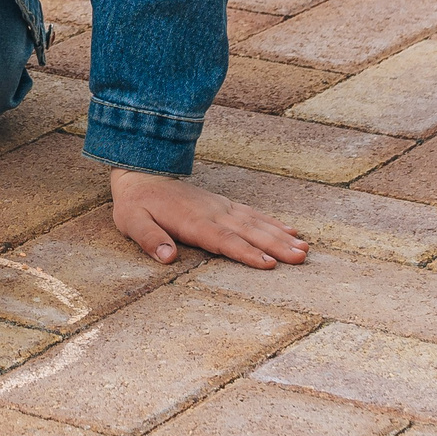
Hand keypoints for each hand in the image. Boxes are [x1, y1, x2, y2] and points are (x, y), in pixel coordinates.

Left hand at [111, 169, 307, 269]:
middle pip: (248, 232)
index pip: (223, 240)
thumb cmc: (135, 203)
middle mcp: (212, 213)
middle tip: (301, 257)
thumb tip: (167, 257)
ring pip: (256, 222)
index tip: (269, 263)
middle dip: (276, 245)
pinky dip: (272, 222)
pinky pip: (252, 214)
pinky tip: (290, 230)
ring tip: (304, 248)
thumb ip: (150, 239)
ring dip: (281, 235)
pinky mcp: (223, 204)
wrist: (141, 172)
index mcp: (192, 222)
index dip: (246, 253)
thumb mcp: (131, 222)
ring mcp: (221, 207)